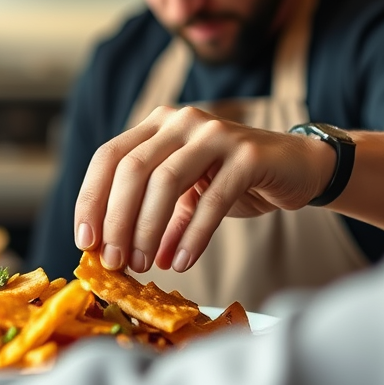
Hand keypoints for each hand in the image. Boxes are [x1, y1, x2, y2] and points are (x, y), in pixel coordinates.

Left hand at [74, 105, 334, 273]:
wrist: (298, 168)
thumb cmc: (232, 181)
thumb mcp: (184, 194)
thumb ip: (151, 214)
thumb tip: (115, 257)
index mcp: (157, 123)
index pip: (109, 157)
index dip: (91, 199)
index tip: (85, 242)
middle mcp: (181, 120)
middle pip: (132, 169)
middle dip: (117, 220)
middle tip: (115, 261)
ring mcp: (215, 132)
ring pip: (166, 181)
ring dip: (148, 229)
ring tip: (143, 264)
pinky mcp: (248, 154)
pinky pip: (210, 200)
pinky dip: (192, 236)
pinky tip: (181, 262)